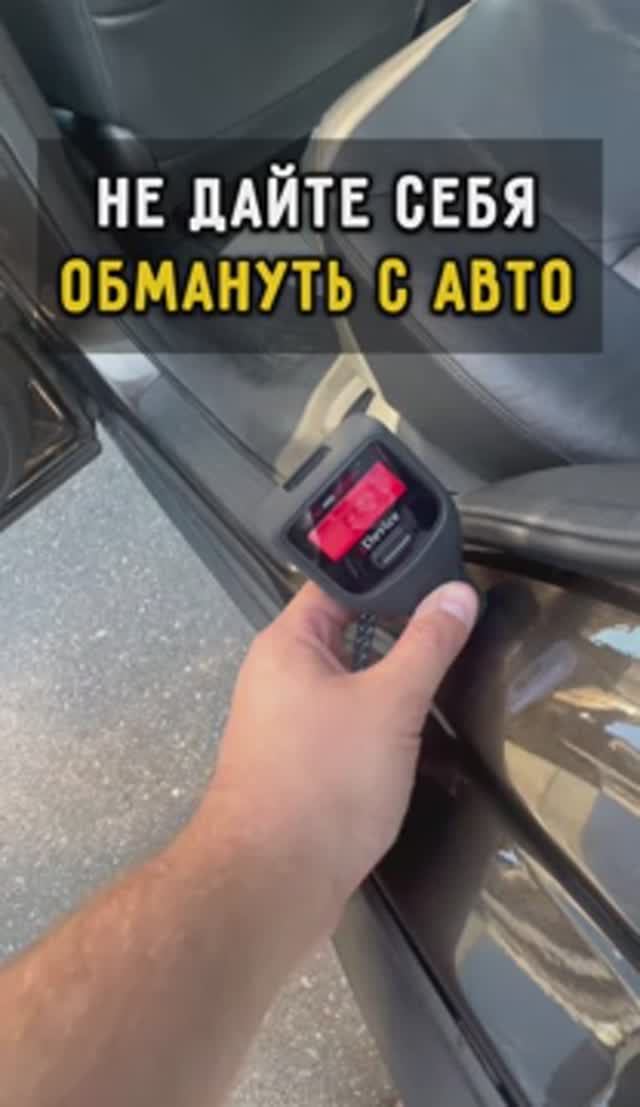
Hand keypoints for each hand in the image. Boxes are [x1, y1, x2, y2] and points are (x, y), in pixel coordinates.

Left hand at [205, 580, 477, 940]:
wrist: (272, 884)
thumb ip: (427, 644)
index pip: (337, 584)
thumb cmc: (324, 781)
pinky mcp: (298, 764)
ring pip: (347, 681)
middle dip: (397, 627)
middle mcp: (277, 676)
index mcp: (287, 645)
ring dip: (389, 677)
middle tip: (456, 617)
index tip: (439, 568)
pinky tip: (414, 726)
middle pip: (344, 631)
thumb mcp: (390, 704)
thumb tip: (457, 591)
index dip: (387, 572)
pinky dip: (378, 718)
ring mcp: (284, 723)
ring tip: (446, 663)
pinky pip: (343, 722)